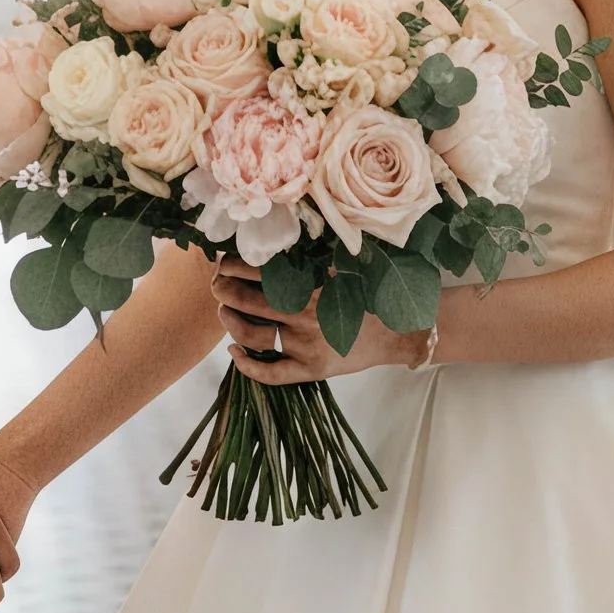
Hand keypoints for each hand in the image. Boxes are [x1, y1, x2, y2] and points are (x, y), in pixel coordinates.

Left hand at [212, 259, 431, 384]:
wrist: (396, 331)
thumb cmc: (363, 292)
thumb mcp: (337, 266)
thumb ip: (306, 255)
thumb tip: (269, 238)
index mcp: (310, 282)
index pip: (258, 270)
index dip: (232, 265)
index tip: (223, 260)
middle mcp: (305, 312)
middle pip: (246, 300)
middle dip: (222, 289)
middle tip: (216, 283)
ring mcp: (307, 344)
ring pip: (251, 334)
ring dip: (228, 321)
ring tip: (222, 310)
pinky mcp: (311, 370)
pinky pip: (271, 374)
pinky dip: (247, 365)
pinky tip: (233, 352)